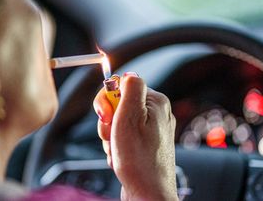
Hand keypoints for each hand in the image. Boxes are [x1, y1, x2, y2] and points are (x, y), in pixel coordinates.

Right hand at [93, 74, 177, 200]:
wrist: (148, 194)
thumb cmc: (139, 159)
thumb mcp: (130, 116)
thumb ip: (130, 88)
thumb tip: (129, 73)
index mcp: (155, 102)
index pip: (122, 85)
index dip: (108, 100)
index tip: (106, 115)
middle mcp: (156, 114)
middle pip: (118, 105)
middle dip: (108, 122)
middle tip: (112, 135)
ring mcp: (150, 131)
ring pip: (117, 124)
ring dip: (110, 138)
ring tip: (118, 150)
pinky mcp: (144, 146)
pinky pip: (122, 139)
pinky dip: (116, 148)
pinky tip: (121, 158)